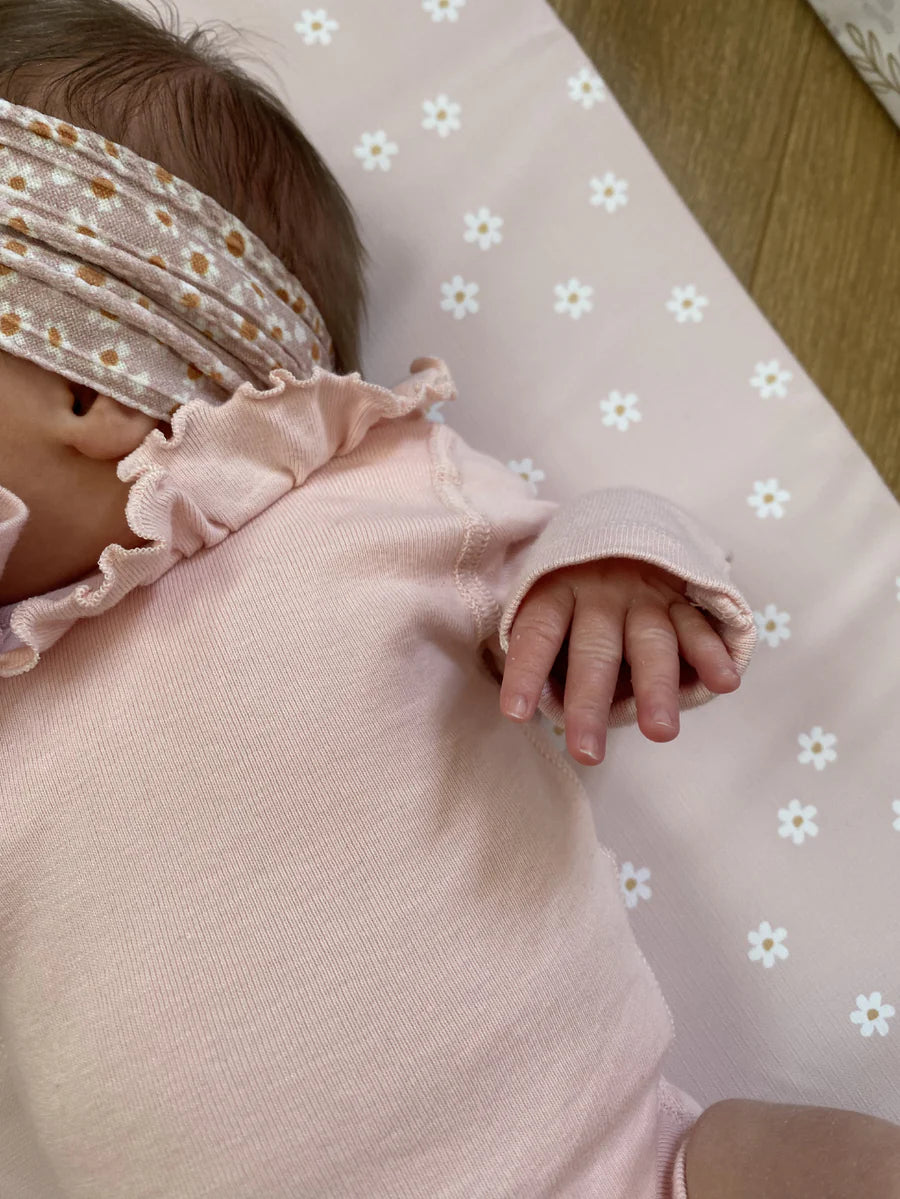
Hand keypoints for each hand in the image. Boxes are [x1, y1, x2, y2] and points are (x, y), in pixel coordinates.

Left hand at [499, 558, 740, 765]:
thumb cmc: (574, 589)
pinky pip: (698, 626)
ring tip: (660, 733)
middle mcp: (601, 593)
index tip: (515, 714)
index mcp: (557, 592)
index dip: (526, 671)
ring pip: (651, 643)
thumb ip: (543, 646)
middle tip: (587, 752)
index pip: (538, 633)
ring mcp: (646, 596)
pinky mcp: (683, 598)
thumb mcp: (547, 599)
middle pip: (595, 650)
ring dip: (656, 688)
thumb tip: (527, 707)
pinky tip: (724, 683)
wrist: (623, 527)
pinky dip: (712, 653)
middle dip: (590, 702)